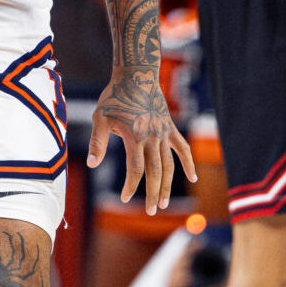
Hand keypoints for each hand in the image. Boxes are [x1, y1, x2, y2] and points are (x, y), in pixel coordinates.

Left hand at [89, 67, 197, 210]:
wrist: (137, 76)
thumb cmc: (114, 97)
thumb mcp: (100, 118)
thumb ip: (98, 143)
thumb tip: (92, 165)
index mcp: (135, 137)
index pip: (135, 169)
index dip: (131, 185)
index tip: (124, 198)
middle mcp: (152, 138)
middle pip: (155, 172)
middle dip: (152, 193)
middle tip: (150, 211)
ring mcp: (164, 134)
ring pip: (169, 165)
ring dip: (167, 185)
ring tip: (163, 203)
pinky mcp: (171, 128)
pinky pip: (182, 148)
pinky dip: (188, 163)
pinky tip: (193, 177)